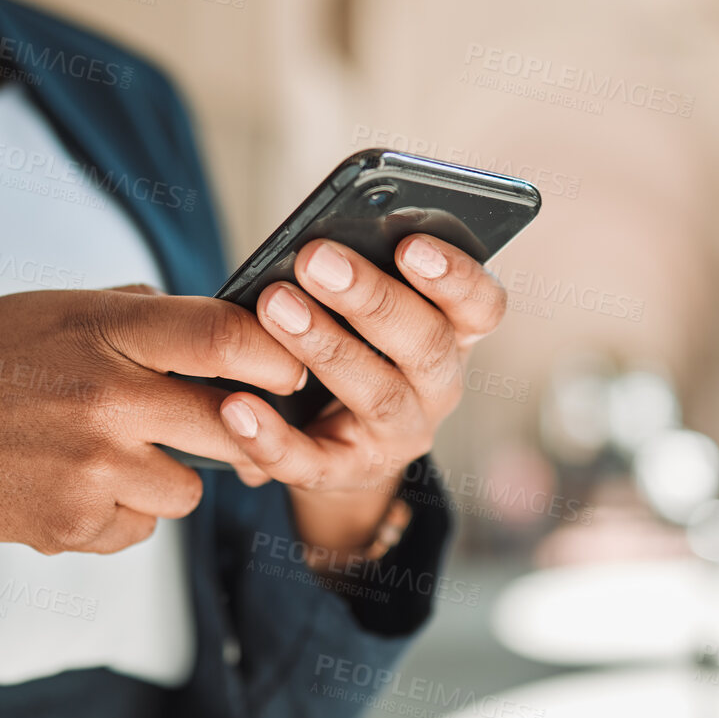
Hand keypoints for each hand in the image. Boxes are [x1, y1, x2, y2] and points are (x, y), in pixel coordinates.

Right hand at [0, 287, 304, 604]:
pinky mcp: (71, 524)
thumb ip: (139, 315)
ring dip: (166, 475)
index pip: (227, 335)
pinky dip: (119, 512)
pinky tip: (66, 483)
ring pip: (192, 487)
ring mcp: (91, 466)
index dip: (276, 354)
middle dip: (242, 429)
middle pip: (234, 423)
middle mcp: (107, 396)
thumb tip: (225, 326)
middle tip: (230, 424)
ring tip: (103, 451)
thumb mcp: (52, 308)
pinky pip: (140, 525)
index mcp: (105, 327)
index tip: (290, 367)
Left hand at [215, 234, 507, 565]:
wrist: (338, 441)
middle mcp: (438, 389)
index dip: (457, 277)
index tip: (411, 244)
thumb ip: (361, 273)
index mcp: (453, 336)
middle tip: (315, 259)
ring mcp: (398, 436)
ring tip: (275, 305)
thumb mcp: (369, 311)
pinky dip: (272, 437)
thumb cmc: (353, 346)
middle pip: (427, 346)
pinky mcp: (346, 474)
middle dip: (372, 300)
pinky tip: (236, 406)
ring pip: (378, 395)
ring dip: (326, 347)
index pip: (482, 307)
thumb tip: (320, 244)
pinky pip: (311, 462)